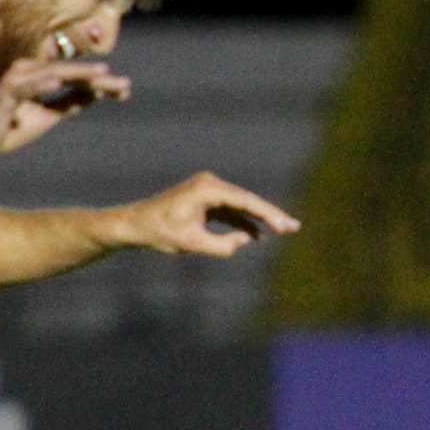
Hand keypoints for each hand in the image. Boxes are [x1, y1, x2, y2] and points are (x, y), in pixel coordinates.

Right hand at [0, 58, 132, 158]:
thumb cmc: (11, 126)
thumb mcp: (48, 116)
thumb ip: (70, 102)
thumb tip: (97, 94)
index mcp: (41, 77)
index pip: (76, 78)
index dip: (102, 83)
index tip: (127, 90)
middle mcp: (30, 73)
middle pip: (70, 73)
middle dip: (98, 78)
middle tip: (124, 83)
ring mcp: (17, 82)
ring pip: (52, 74)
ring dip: (78, 74)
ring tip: (101, 73)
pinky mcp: (4, 94)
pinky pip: (24, 87)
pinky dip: (41, 84)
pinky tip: (58, 82)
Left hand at [114, 171, 300, 258]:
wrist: (136, 224)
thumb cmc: (161, 233)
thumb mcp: (194, 244)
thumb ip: (223, 246)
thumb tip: (247, 239)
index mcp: (207, 189)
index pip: (246, 201)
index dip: (268, 214)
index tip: (285, 226)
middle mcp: (210, 184)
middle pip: (247, 200)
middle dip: (270, 215)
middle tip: (294, 227)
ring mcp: (208, 190)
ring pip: (240, 205)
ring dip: (258, 219)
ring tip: (282, 231)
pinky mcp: (205, 199)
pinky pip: (229, 210)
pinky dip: (242, 221)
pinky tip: (257, 234)